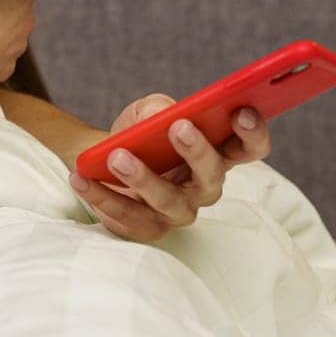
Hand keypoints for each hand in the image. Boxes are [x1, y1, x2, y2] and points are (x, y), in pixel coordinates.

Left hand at [67, 93, 270, 243]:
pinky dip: (103, 197)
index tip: (242, 111)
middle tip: (179, 127)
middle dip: (198, 152)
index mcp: (217, 153)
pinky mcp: (147, 227)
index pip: (249, 148)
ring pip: (170, 203)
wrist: (102, 157)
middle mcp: (204, 187)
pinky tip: (82, 177)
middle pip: (212, 177)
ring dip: (144, 179)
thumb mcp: (148, 110)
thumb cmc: (139, 132)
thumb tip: (161, 117)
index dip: (253, 133)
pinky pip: (128, 218)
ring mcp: (177, 211)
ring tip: (117, 156)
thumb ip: (158, 109)